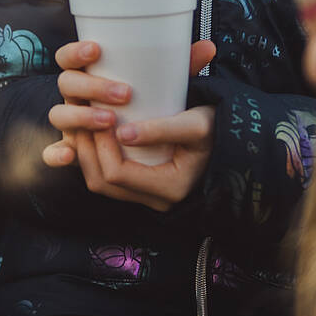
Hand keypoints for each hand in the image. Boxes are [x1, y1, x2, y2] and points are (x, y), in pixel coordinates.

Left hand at [43, 40, 217, 211]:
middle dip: (88, 150)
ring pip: (102, 184)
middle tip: (84, 118)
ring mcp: (149, 196)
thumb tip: (122, 133)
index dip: (102, 146)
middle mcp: (157, 199)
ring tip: (85, 124)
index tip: (98, 116)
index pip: (118, 174)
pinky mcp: (144, 186)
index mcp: (170, 188)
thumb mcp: (196, 124)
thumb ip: (162, 129)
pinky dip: (97, 158)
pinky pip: (110, 179)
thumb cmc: (218, 128)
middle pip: (103, 183)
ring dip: (88, 154)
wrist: (232, 140)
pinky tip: (94, 135)